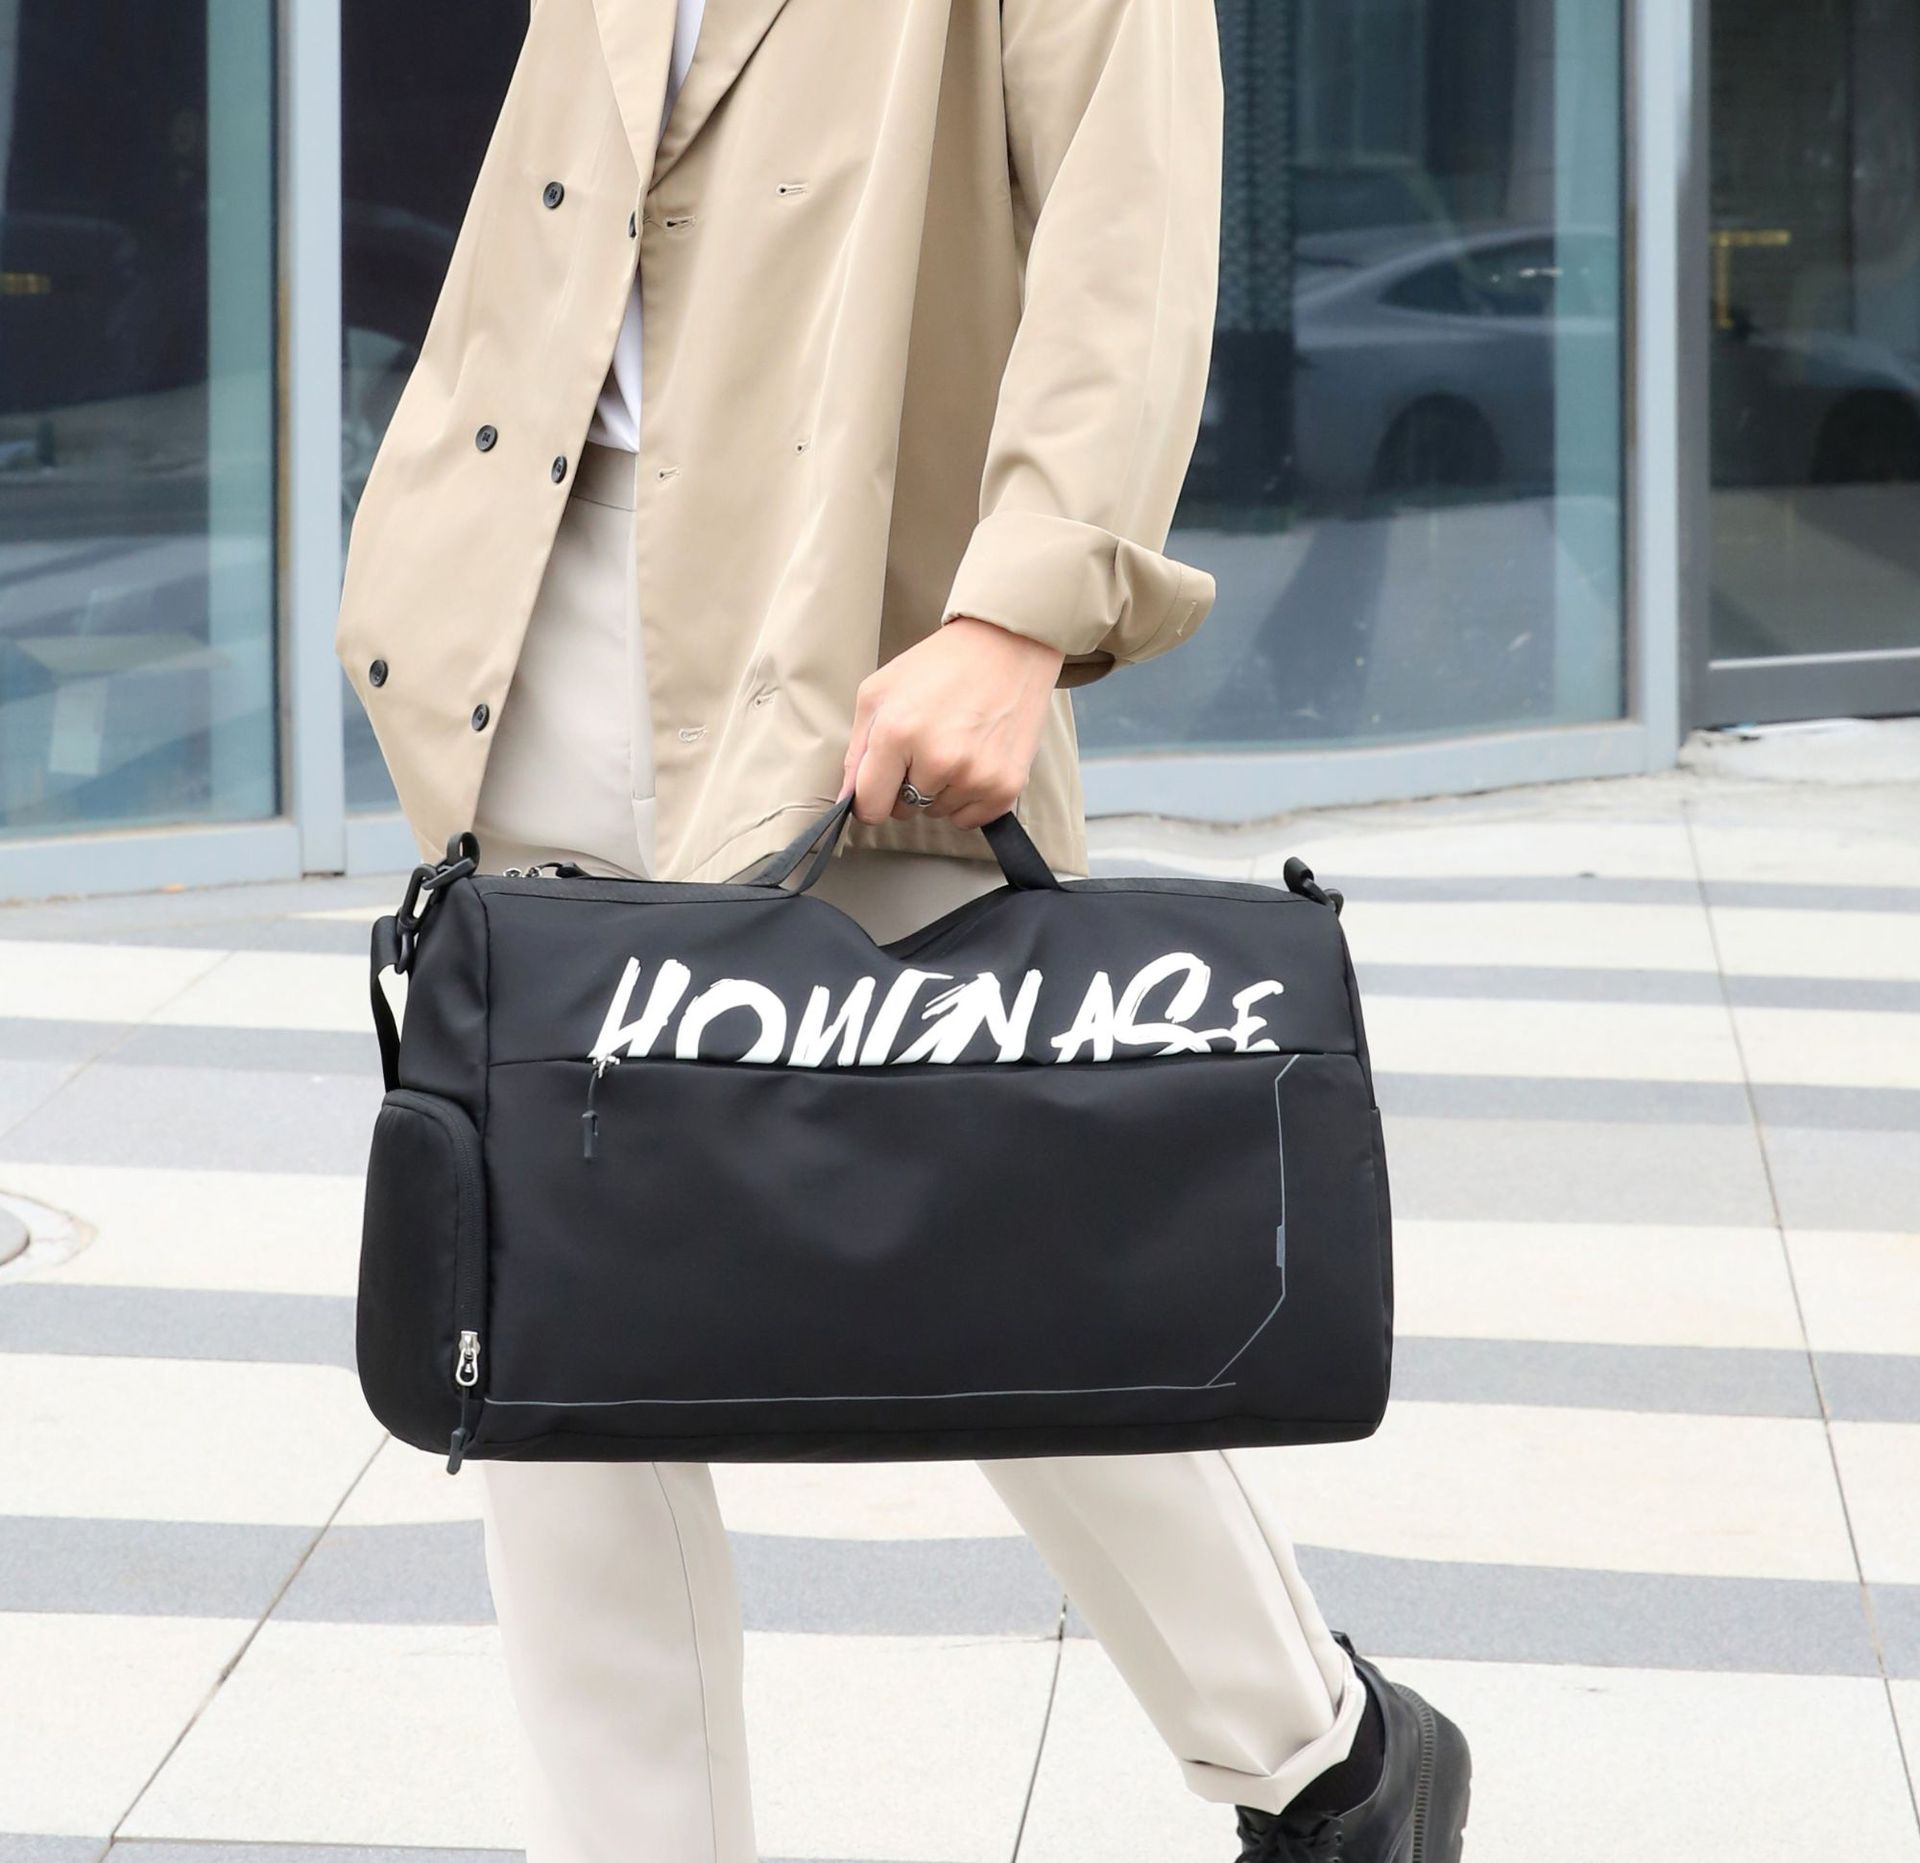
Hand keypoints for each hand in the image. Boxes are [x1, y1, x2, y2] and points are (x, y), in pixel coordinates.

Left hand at [840, 617, 1065, 830]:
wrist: (1007, 647)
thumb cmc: (941, 666)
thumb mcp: (880, 692)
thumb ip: (858, 748)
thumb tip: (850, 797)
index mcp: (897, 732)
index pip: (870, 806)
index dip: (869, 798)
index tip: (879, 785)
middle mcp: (938, 759)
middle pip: (904, 811)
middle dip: (906, 786)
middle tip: (925, 746)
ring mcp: (975, 775)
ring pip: (937, 813)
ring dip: (939, 790)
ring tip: (954, 745)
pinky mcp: (1006, 786)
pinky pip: (969, 819)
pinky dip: (967, 799)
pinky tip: (973, 761)